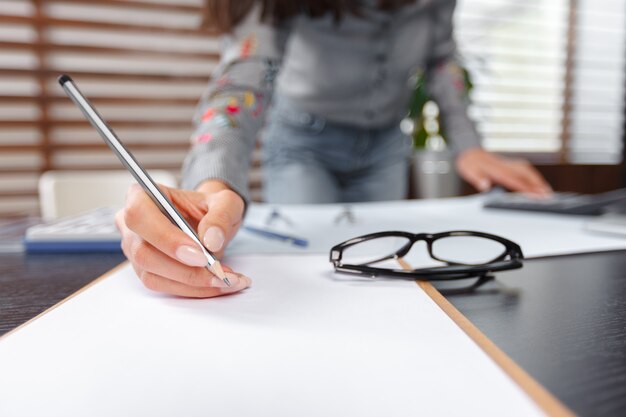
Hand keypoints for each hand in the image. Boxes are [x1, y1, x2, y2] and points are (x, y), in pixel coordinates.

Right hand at [115, 180, 250, 297]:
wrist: (209, 222)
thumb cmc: (210, 207)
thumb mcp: (225, 202)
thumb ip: (222, 215)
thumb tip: (211, 240)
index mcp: (142, 195)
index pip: (140, 215)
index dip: (166, 238)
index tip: (200, 254)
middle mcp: (131, 224)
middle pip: (143, 252)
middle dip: (184, 268)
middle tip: (218, 273)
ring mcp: (135, 249)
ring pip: (152, 274)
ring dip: (192, 282)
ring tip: (224, 279)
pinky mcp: (145, 270)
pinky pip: (163, 286)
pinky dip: (192, 289)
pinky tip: (216, 283)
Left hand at [456, 148, 551, 195]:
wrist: (469, 152)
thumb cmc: (469, 163)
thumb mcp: (469, 171)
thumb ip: (477, 178)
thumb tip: (484, 185)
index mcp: (496, 169)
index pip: (514, 179)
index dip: (525, 187)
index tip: (535, 194)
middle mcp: (505, 165)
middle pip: (525, 173)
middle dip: (537, 184)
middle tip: (547, 195)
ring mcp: (509, 163)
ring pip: (527, 170)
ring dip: (538, 180)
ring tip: (547, 191)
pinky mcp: (510, 164)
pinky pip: (525, 169)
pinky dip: (534, 176)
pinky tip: (538, 183)